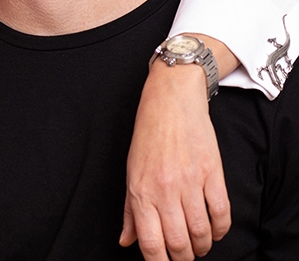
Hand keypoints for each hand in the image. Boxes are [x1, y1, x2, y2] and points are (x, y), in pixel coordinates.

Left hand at [121, 58, 229, 259]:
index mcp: (140, 191)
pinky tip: (213, 231)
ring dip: (201, 247)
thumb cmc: (148, 137)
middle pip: (178, 243)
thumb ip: (130, 210)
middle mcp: (164, 190)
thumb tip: (126, 241)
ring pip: (201, 233)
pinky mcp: (212, 174)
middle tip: (183, 257)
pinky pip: (222, 214)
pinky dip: (219, 230)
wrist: (170, 102)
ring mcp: (190, 182)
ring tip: (198, 246)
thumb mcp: (131, 172)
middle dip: (182, 258)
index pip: (150, 243)